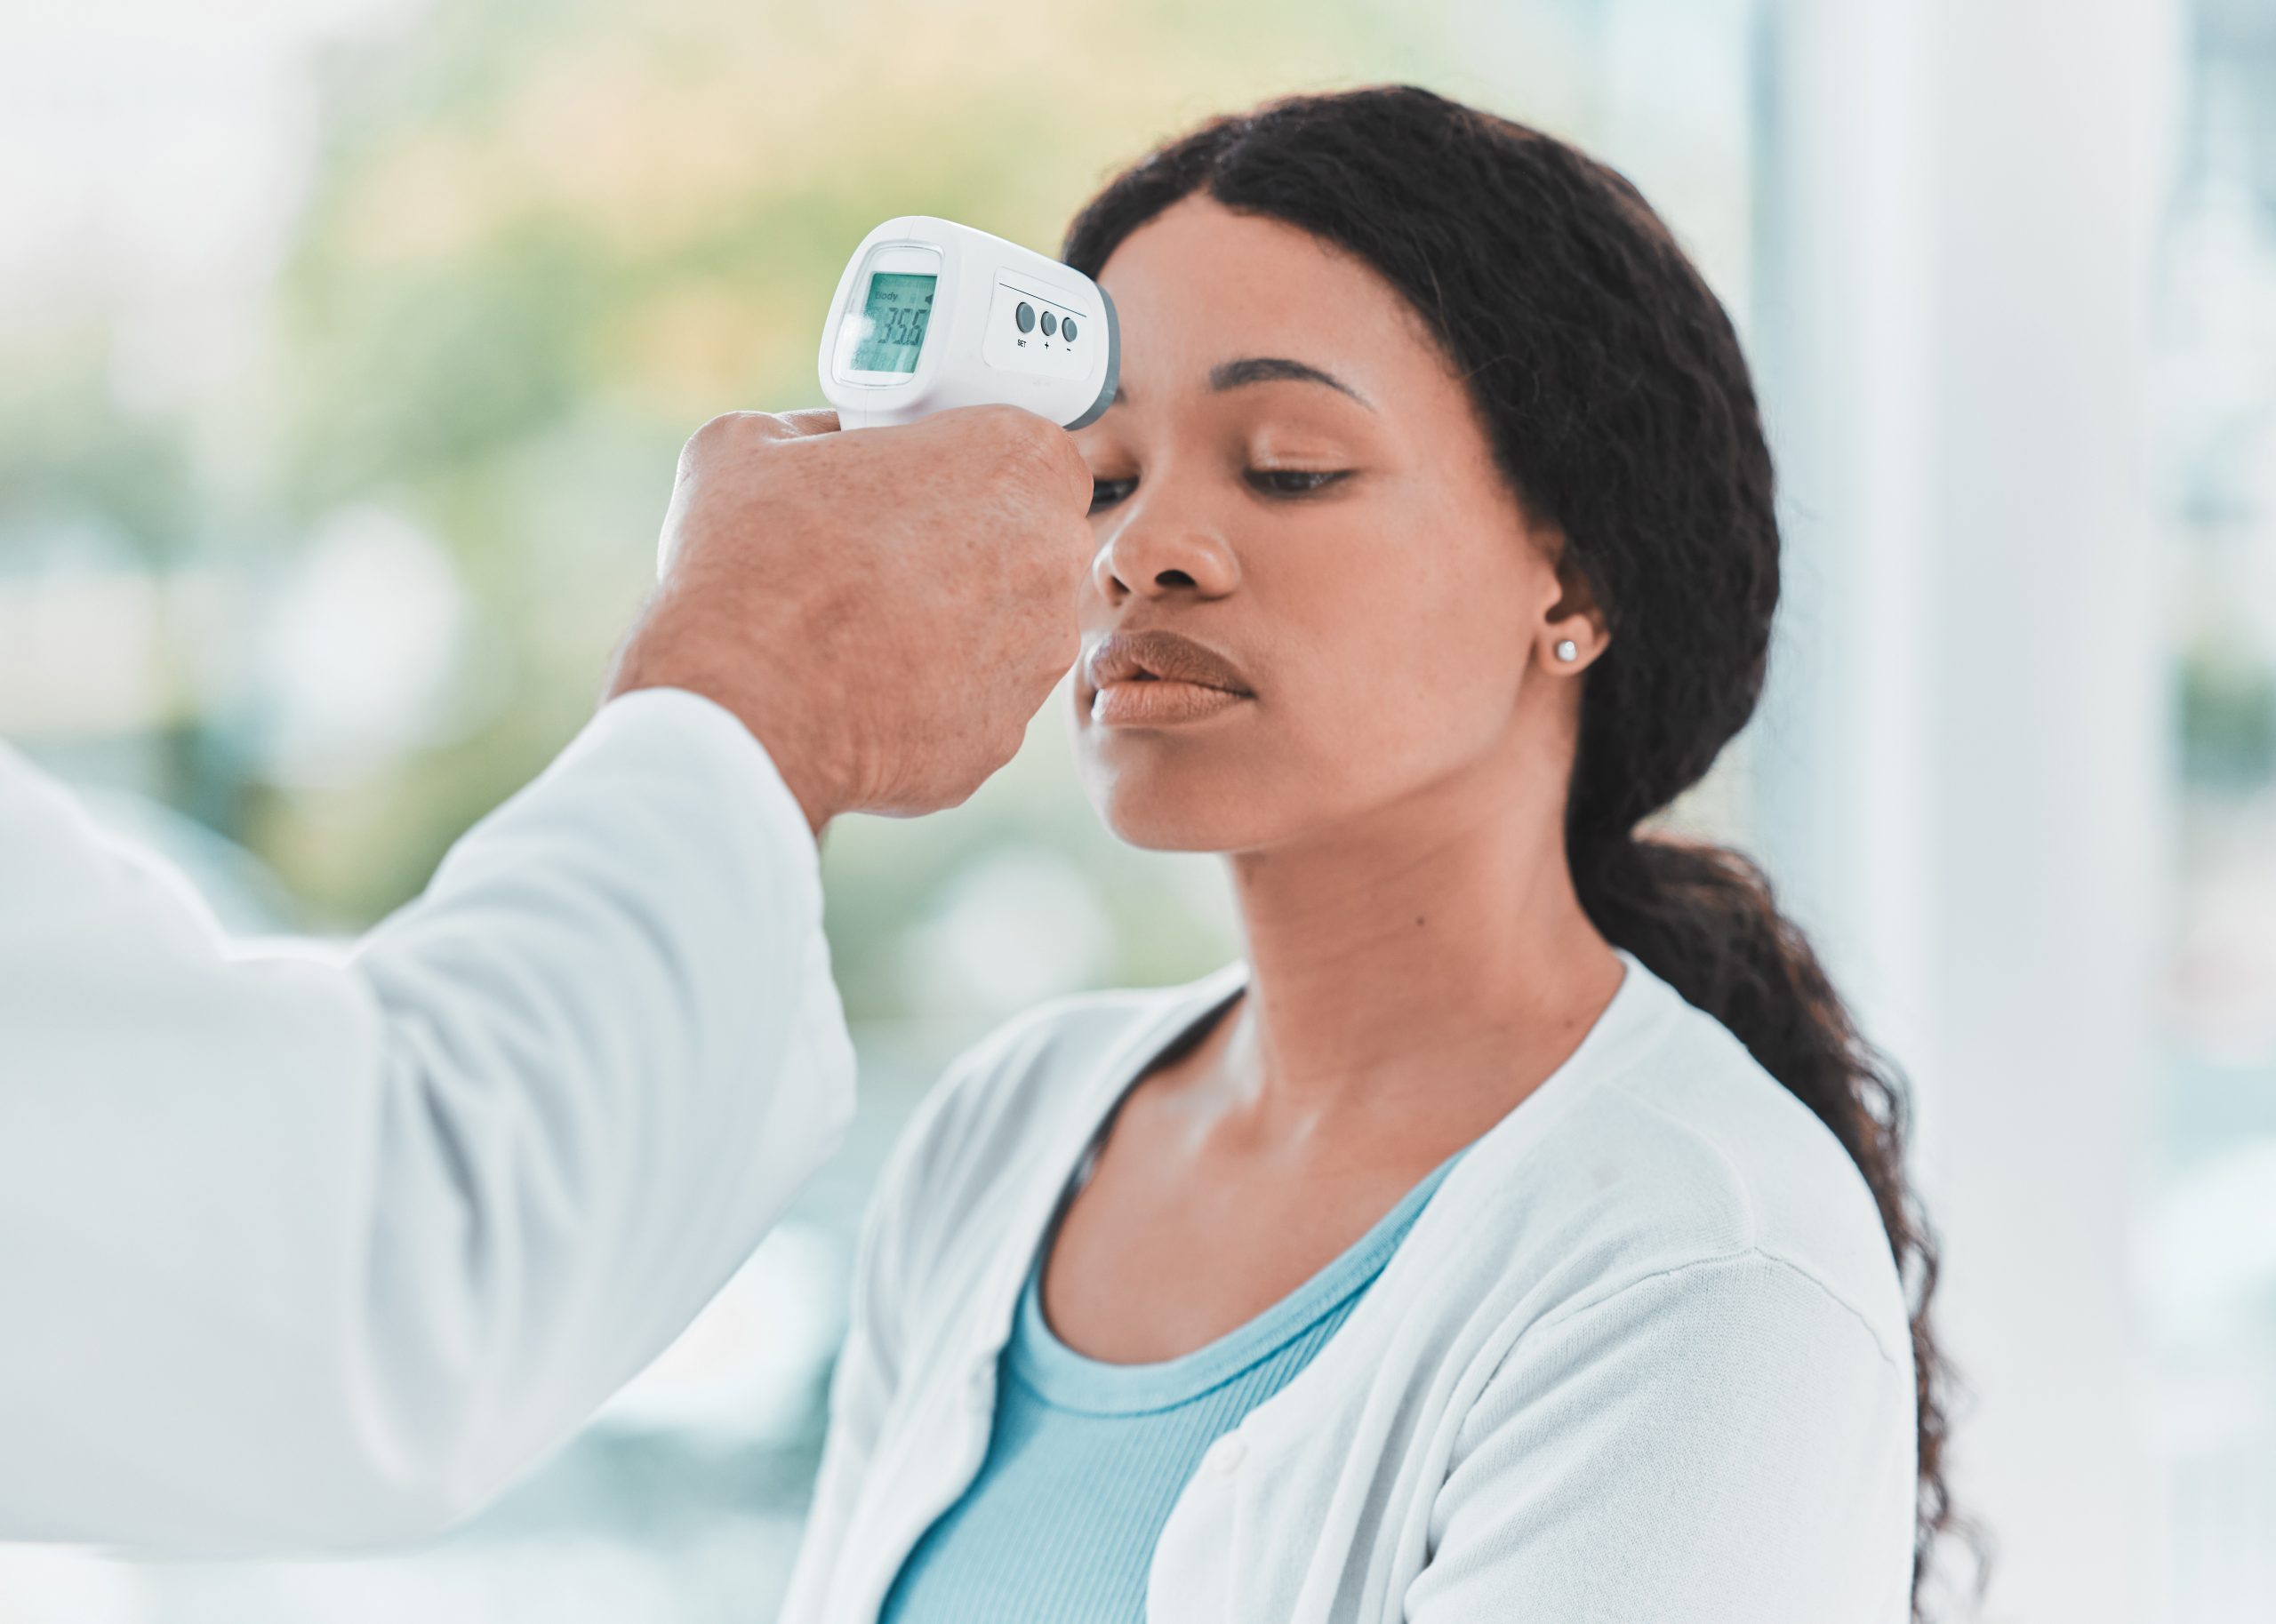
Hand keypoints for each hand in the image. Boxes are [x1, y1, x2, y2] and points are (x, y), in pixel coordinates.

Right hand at [605, 405, 1094, 833]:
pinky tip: (867, 688)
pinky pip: (977, 702)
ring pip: (1011, 629)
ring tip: (866, 626)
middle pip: (1033, 541)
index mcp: (1018, 463)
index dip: (980, 466)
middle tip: (890, 551)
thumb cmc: (751, 561)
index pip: (1035, 453)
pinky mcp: (1005, 736)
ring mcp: (1036, 656)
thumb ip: (820, 429)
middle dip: (974, 544)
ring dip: (957, 624)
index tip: (929, 479)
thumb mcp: (754, 442)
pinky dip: (933, 696)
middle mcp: (1053, 558)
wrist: (738, 708)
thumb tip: (828, 443)